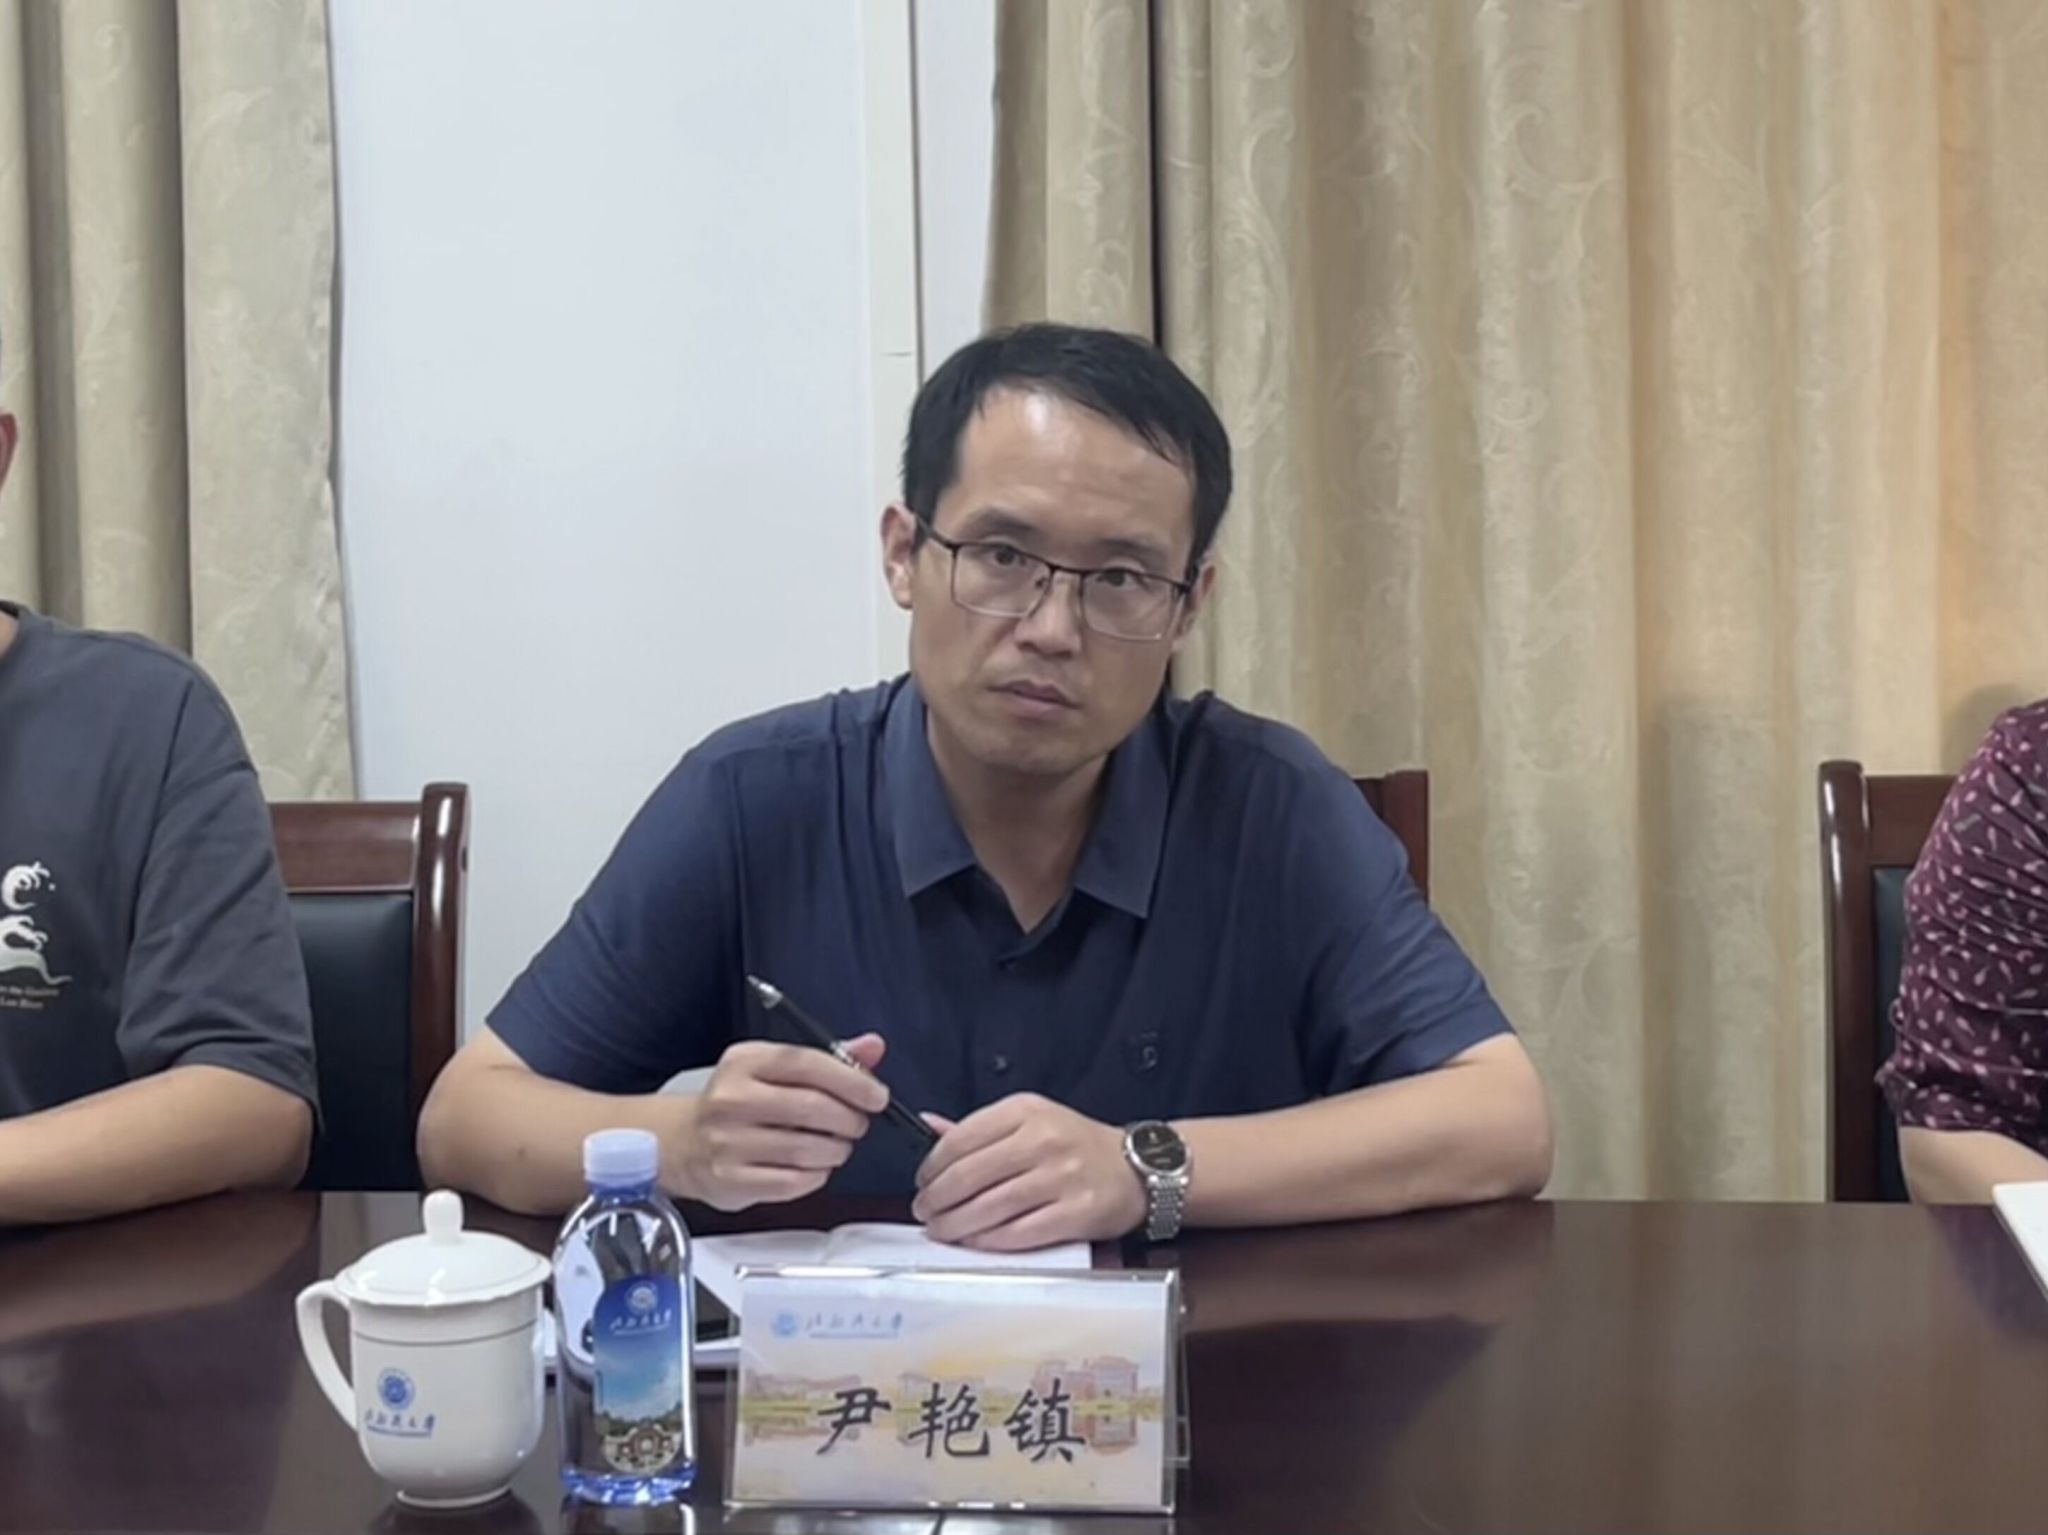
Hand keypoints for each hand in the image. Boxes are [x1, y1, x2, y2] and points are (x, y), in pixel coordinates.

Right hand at [673, 1036, 888, 1210]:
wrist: (680, 1143)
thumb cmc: (738, 1102)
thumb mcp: (773, 1069)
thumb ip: (827, 1059)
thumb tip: (873, 1047)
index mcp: (744, 1061)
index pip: (807, 1063)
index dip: (852, 1080)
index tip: (877, 1096)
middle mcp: (731, 1098)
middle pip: (811, 1108)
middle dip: (849, 1119)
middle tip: (858, 1124)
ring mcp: (727, 1142)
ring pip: (806, 1149)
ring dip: (836, 1150)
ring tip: (837, 1146)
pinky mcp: (730, 1180)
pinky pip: (792, 1182)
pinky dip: (816, 1176)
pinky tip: (816, 1167)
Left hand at [911, 1093, 1144, 1249]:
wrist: (1138, 1168)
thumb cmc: (1077, 1145)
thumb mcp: (1032, 1120)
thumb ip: (980, 1127)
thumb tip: (928, 1125)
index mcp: (1026, 1111)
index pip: (961, 1139)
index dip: (931, 1166)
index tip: (922, 1182)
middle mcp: (1043, 1139)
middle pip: (969, 1175)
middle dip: (937, 1199)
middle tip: (924, 1212)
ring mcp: (1061, 1177)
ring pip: (989, 1207)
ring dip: (956, 1225)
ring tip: (941, 1231)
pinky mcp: (1076, 1212)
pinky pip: (1019, 1233)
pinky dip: (989, 1241)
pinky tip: (974, 1242)